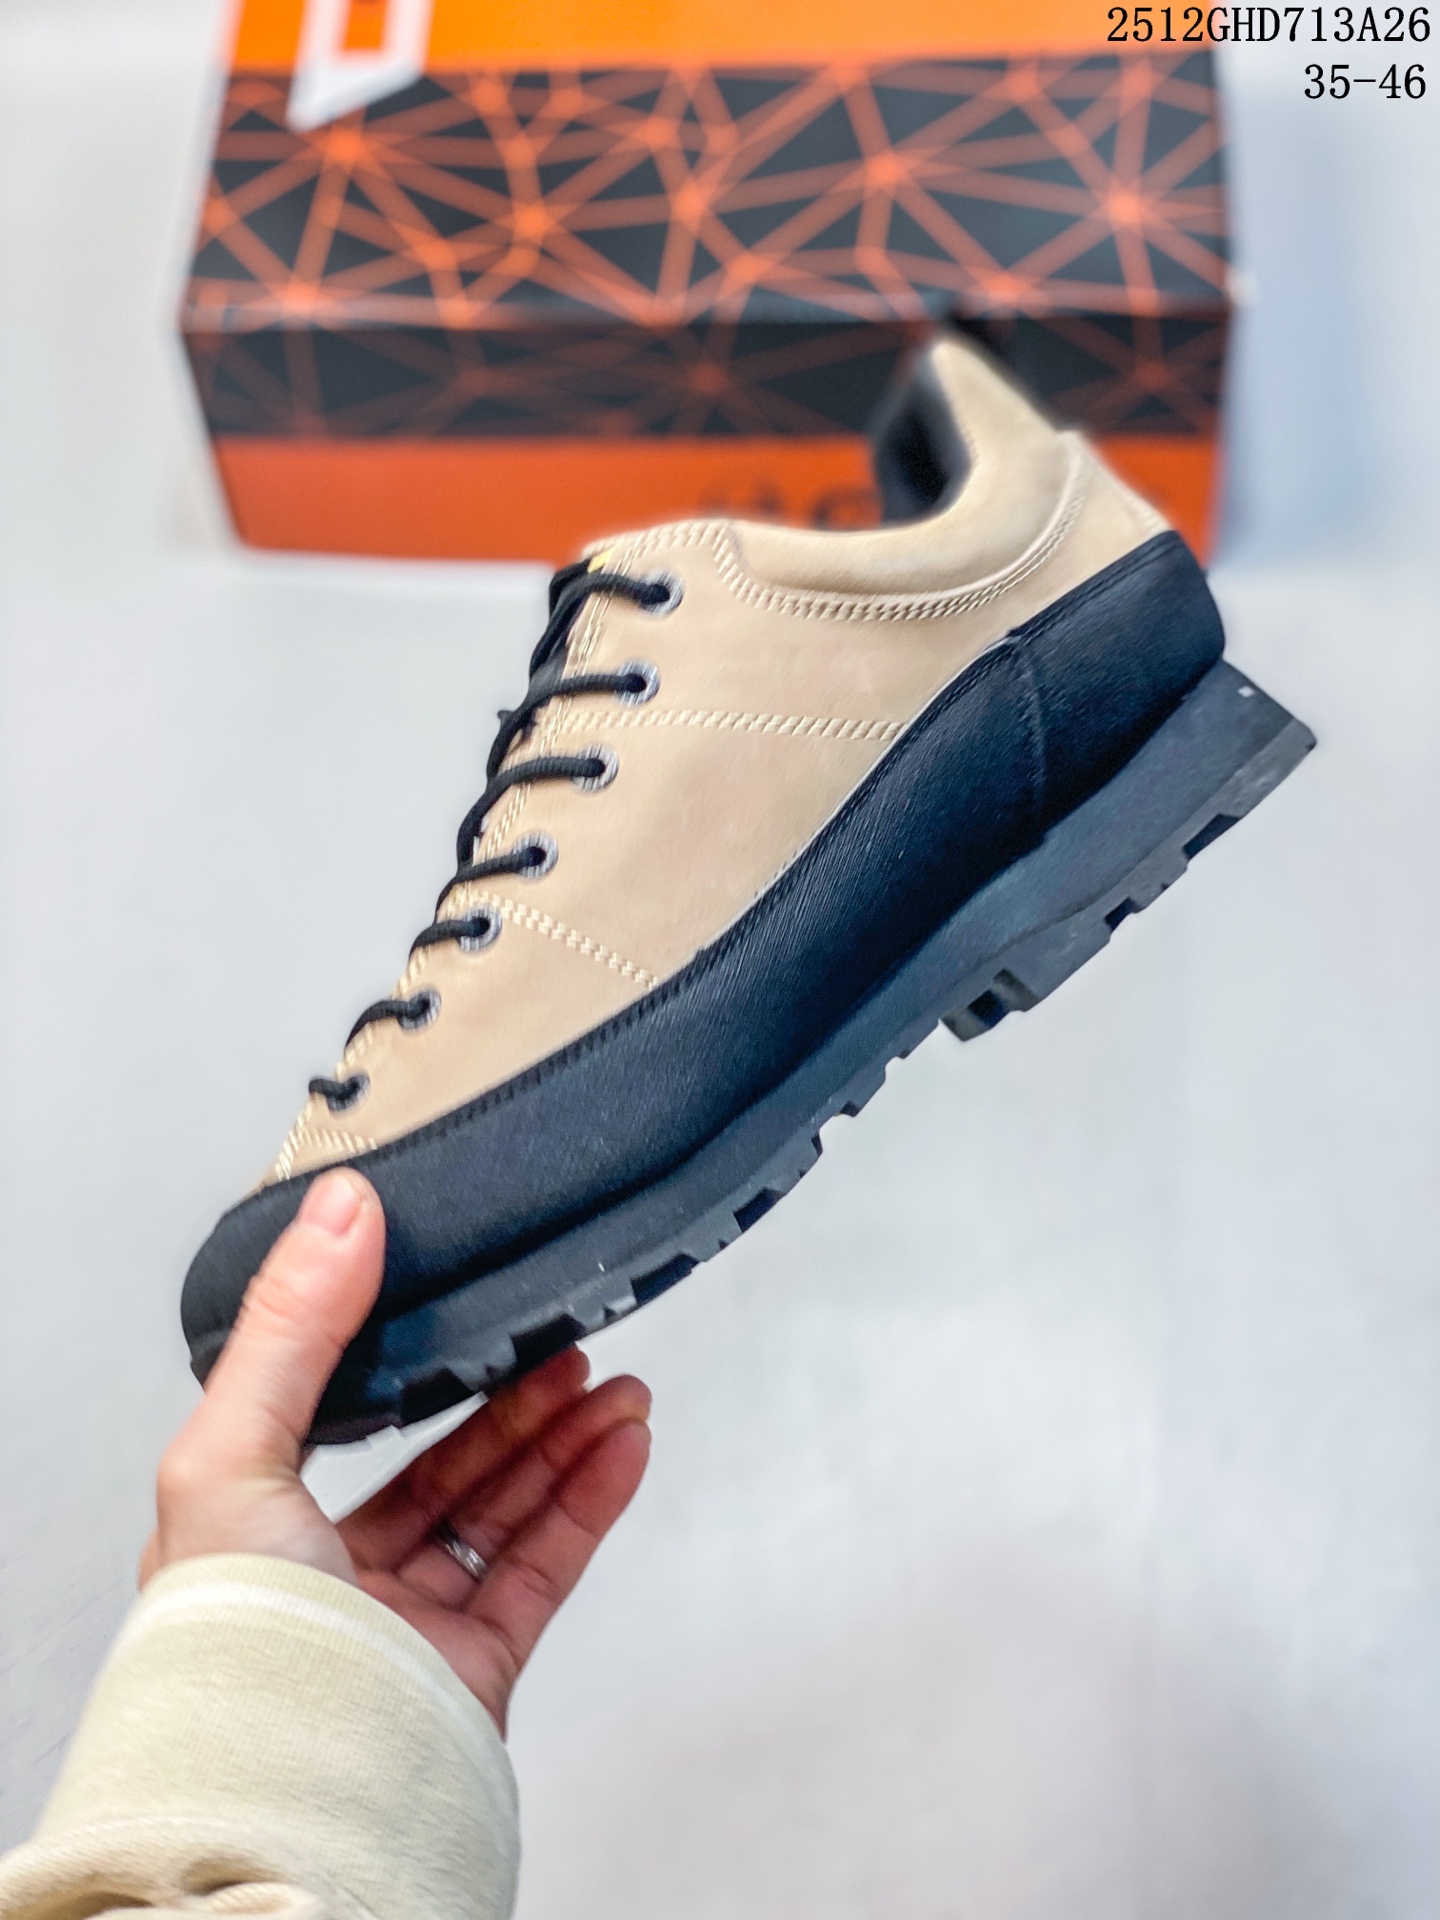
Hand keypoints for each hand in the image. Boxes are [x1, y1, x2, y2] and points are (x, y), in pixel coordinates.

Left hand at [143, 1169, 651, 1731]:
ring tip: (620, 1386)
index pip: (343, 1418)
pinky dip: (591, 1502)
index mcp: (255, 1523)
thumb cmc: (236, 1649)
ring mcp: (409, 1623)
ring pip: (503, 1512)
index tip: (470, 1301)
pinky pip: (544, 1567)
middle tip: (569, 1343)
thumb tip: (338, 1210)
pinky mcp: (473, 1668)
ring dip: (568, 1442)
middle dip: (516, 1400)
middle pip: (444, 1465)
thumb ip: (293, 1328)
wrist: (299, 1797)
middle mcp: (332, 1573)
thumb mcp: (233, 1453)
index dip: (414, 1358)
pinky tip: (622, 1448)